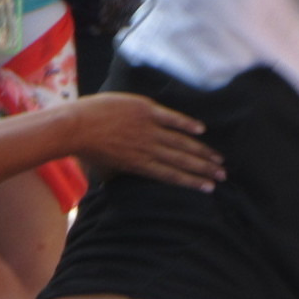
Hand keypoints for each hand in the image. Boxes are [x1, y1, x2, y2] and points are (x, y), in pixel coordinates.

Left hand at [71, 94, 225, 190]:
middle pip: (182, 161)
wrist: (75, 126)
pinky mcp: (143, 110)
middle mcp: (148, 149)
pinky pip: (170, 118)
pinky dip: (186, 124)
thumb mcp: (105, 170)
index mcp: (140, 165)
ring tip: (218, 157)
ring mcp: (147, 129)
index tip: (209, 187)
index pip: (172, 175)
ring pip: (180, 142)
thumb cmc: (86, 150)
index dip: (192, 181)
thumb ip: (118, 176)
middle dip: (204, 168)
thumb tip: (117, 188)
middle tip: (223, 174)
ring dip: (201, 150)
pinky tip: (201, 130)